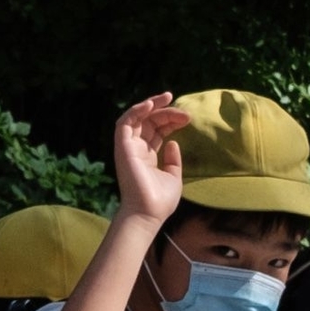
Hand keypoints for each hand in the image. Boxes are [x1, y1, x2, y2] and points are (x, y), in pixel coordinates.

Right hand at [113, 93, 188, 227]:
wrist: (148, 213)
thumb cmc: (160, 200)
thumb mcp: (173, 177)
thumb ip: (173, 160)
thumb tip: (173, 142)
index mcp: (148, 155)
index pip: (157, 130)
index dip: (170, 120)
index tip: (187, 118)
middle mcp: (136, 149)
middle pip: (149, 121)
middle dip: (165, 111)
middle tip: (183, 110)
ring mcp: (128, 147)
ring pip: (137, 117)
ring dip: (151, 105)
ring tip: (167, 97)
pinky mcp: (122, 147)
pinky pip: (125, 122)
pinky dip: (136, 111)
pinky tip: (151, 105)